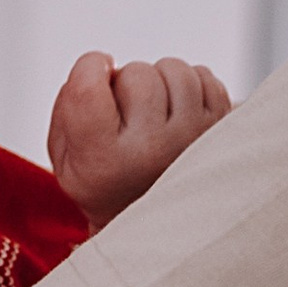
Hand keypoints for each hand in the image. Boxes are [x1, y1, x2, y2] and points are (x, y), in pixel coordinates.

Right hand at [47, 53, 233, 222]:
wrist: (157, 223)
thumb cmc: (107, 181)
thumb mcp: (66, 158)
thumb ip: (68, 107)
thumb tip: (103, 64)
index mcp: (103, 163)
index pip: (89, 89)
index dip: (89, 68)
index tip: (97, 74)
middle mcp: (151, 152)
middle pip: (136, 73)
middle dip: (126, 81)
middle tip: (126, 111)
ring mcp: (192, 140)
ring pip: (173, 69)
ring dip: (160, 81)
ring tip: (152, 113)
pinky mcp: (220, 131)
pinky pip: (203, 76)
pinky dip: (187, 86)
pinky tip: (176, 114)